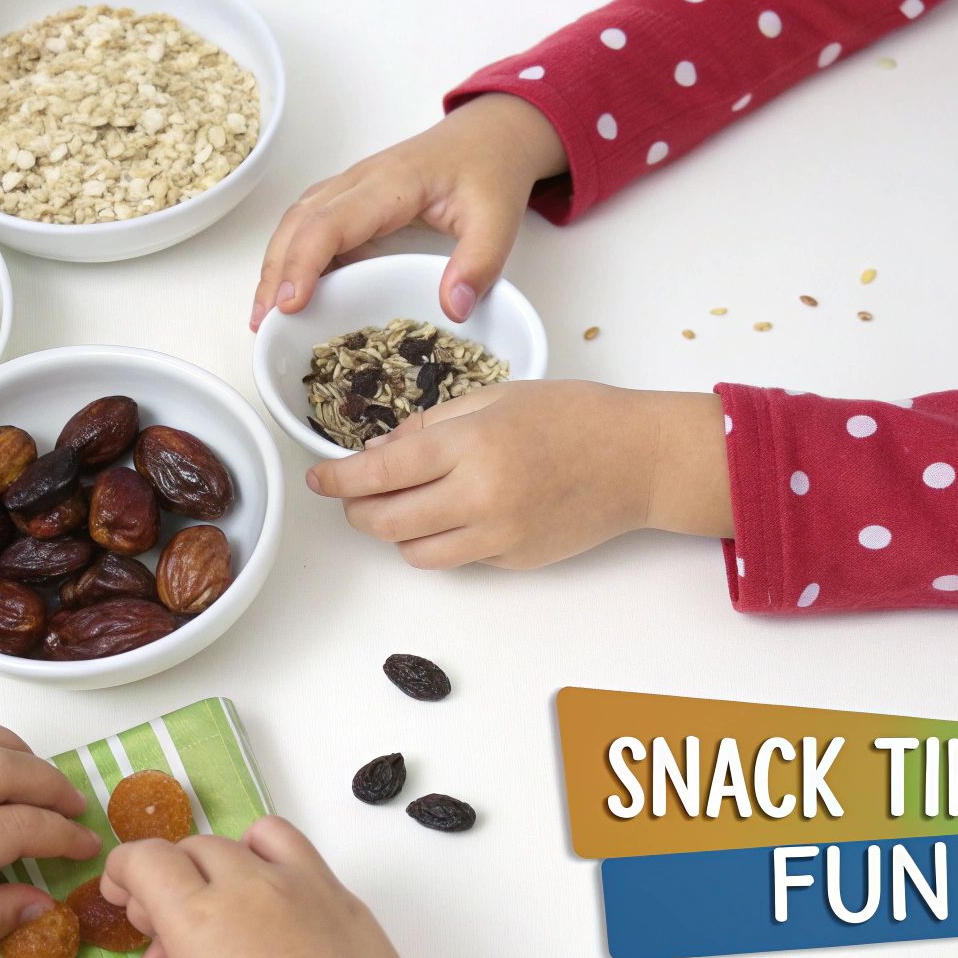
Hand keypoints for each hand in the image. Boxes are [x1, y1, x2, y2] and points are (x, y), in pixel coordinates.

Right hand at [71, 817, 419, 957]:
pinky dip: (267, 859)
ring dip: (217, 869)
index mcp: (201, 923)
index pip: (145, 859)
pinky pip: (292, 848)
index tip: (121, 898)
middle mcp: (250, 888)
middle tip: (164, 942)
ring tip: (215, 922)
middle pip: (189, 852)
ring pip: (240, 842)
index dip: (123, 873)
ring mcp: (302, 886)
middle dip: (166, 885)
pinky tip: (267, 906)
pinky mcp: (341, 898)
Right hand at [251, 93, 566, 330]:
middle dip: (275, 273)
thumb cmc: (490, 169)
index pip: (330, 223)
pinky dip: (293, 257)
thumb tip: (452, 309)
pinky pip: (311, 225)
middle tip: (264, 324)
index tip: (289, 305)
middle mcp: (360, 181)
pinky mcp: (353, 199)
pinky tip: (292, 292)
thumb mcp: (499, 218)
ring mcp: (351, 187)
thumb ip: (480, 263)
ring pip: (296, 221)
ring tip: (266, 315)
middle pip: (298, 222)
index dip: (303, 263)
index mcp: (390, 184)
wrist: (491, 134)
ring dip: (276, 266)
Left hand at [306, 380, 734, 569]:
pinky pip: (458, 559)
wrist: (639, 461)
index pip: (381, 472)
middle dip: (357, 511)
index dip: (338, 479)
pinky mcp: (514, 561)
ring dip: (395, 534)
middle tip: (352, 496)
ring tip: (401, 507)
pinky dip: (441, 542)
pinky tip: (454, 514)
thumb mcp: (498, 397)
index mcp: (471, 446)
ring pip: (415, 553)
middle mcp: (479, 497)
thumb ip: (433, 424)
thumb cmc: (575, 416)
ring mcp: (497, 537)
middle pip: (386, 522)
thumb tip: (381, 450)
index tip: (318, 479)